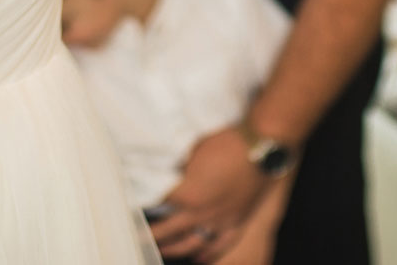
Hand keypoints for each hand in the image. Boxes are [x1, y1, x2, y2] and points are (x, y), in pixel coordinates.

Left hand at [149, 126, 269, 260]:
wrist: (262, 147)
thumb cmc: (227, 143)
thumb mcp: (194, 150)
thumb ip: (179, 168)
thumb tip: (165, 171)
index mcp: (187, 194)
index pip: (158, 205)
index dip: (144, 206)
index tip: (134, 207)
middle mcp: (201, 213)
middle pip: (169, 231)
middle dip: (152, 236)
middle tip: (139, 237)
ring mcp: (220, 221)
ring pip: (192, 244)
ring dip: (174, 249)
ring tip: (162, 249)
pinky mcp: (237, 222)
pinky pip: (220, 245)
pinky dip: (207, 255)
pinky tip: (199, 258)